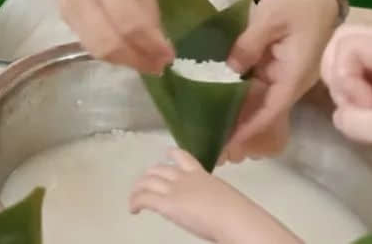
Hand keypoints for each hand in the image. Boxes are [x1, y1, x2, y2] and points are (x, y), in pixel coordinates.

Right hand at [46, 0, 172, 73]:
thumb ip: (147, 3)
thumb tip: (157, 39)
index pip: (131, 25)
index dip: (152, 46)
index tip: (171, 57)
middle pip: (111, 44)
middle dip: (138, 61)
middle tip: (159, 66)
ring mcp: (70, 9)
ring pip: (97, 49)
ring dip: (124, 61)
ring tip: (145, 62)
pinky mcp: (63, 15)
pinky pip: (88, 42)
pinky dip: (110, 51)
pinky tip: (126, 49)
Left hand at [129, 148, 300, 243]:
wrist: (234, 217)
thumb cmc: (238, 212)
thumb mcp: (225, 197)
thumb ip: (214, 197)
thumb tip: (217, 208)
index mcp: (201, 174)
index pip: (183, 156)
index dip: (171, 155)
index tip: (166, 156)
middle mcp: (185, 177)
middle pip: (159, 168)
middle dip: (150, 175)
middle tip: (145, 184)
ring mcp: (175, 189)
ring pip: (148, 181)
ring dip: (139, 188)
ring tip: (135, 198)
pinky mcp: (167, 204)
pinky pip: (144, 198)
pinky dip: (135, 202)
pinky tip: (133, 209)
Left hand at [223, 0, 337, 159]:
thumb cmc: (297, 2)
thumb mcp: (270, 18)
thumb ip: (248, 44)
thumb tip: (230, 69)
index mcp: (294, 74)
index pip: (272, 110)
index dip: (251, 128)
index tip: (229, 143)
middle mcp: (290, 81)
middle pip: (265, 112)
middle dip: (242, 131)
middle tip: (213, 145)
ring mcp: (283, 75)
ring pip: (260, 102)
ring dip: (239, 117)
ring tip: (212, 132)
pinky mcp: (276, 66)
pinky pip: (258, 88)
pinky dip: (241, 98)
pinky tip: (220, 104)